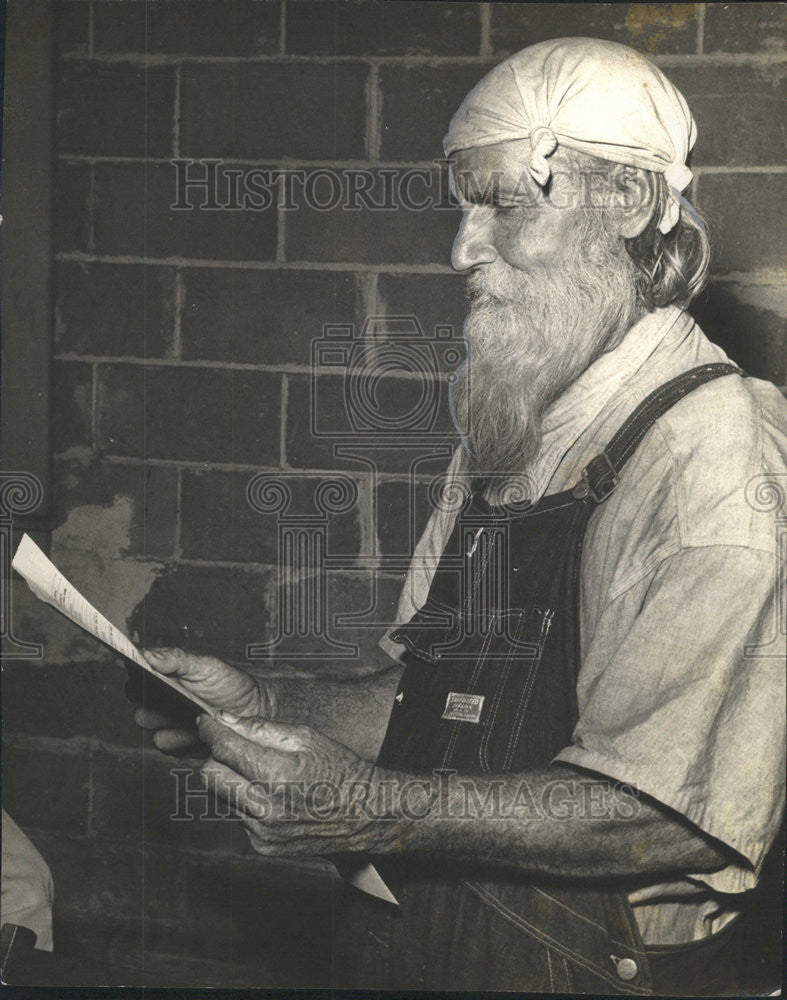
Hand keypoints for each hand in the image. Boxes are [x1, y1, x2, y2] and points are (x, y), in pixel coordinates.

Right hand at [133, 648, 270, 754]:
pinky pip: (164, 744)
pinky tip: (196, 729)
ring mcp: (166, 724)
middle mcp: (160, 702)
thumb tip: (146, 653)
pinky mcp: (176, 745)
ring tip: (187, 712)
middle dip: (149, 699)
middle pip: (136, 701)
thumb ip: (176, 658)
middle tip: (168, 694)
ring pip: (147, 724)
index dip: (134, 673)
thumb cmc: (229, 684)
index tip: (138, 670)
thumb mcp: (206, 665)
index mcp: (163, 679)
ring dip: (163, 719)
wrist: (253, 710)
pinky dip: (178, 737)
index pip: (136, 677)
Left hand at [197, 713, 394, 855]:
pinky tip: (273, 798)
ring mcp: (263, 831)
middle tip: (233, 748)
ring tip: (263, 775)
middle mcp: (266, 807)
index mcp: (277, 774)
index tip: (206, 722)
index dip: (210, 731)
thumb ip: (262, 729)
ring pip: (222, 798)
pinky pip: (239, 818)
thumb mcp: (306, 737)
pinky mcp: (264, 846)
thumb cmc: (340, 769)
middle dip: (215, 757)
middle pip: (209, 776)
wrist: (366, 813)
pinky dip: (248, 804)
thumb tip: (226, 719)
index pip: (224, 749)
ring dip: (233, 782)